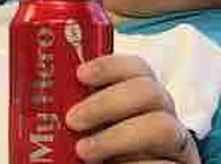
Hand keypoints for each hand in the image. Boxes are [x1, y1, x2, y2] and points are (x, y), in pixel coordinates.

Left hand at [65, 54, 200, 162]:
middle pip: (150, 91)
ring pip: (163, 127)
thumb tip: (44, 99)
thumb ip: (77, 117)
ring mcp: (177, 149)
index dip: (111, 66)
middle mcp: (164, 119)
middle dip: (108, 102)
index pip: (137, 70)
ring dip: (119, 136)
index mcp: (142, 103)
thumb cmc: (95, 161)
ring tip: (84, 151)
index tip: (80, 74)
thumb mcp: (85, 136)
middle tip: (73, 120)